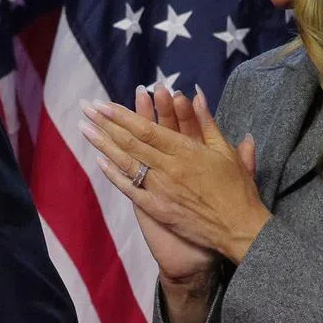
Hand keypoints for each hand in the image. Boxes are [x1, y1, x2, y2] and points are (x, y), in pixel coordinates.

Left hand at [80, 85, 270, 265]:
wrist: (239, 229)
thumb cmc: (237, 189)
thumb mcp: (225, 151)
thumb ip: (207, 122)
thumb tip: (195, 94)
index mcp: (185, 151)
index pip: (146, 129)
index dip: (123, 115)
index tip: (103, 104)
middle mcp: (168, 168)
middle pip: (130, 142)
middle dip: (105, 123)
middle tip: (86, 108)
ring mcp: (160, 189)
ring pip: (126, 162)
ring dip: (103, 144)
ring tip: (84, 128)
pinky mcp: (157, 208)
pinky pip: (131, 189)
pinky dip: (114, 175)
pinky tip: (100, 162)